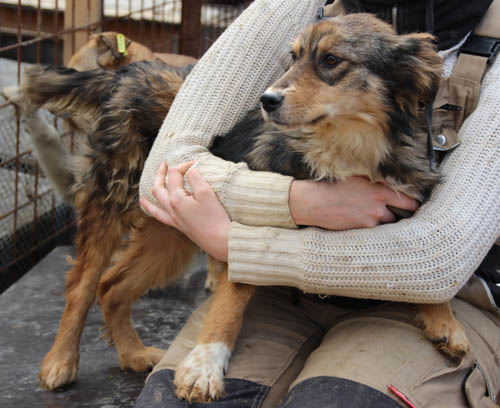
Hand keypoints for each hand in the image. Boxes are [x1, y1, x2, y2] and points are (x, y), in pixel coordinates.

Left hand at [139, 162, 229, 261]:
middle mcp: (171, 209)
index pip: (175, 175)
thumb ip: (196, 178)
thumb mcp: (206, 193)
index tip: (196, 163)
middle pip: (158, 188)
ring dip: (151, 194)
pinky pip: (160, 216)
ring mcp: (174, 219)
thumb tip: (190, 170)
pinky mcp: (179, 226)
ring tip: (145, 190)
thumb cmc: (215, 218)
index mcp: (177, 199)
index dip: (184, 165)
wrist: (220, 241)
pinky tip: (151, 209)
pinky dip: (153, 210)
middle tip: (163, 165)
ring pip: (155, 204)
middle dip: (160, 174)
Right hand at [289, 177, 418, 229]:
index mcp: (380, 191)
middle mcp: (378, 208)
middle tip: (399, 216)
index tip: (417, 207)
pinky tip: (364, 223)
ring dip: (384, 223)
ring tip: (377, 219)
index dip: (415, 205)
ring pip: (386, 225)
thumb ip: (376, 181)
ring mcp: (370, 220)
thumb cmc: (334, 185)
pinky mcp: (360, 230)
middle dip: (399, 216)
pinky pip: (373, 232)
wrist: (315, 202)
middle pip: (399, 217)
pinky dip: (372, 228)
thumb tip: (389, 182)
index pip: (408, 202)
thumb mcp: (357, 177)